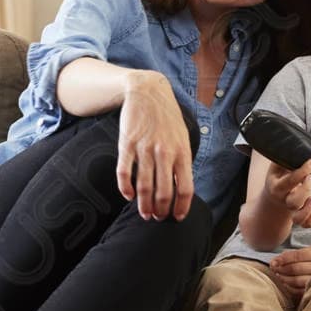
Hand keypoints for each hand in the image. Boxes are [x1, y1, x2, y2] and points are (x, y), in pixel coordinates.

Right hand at [117, 72, 194, 220]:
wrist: (148, 92)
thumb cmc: (167, 118)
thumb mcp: (183, 137)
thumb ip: (182, 160)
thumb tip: (182, 186)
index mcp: (182, 152)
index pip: (186, 187)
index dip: (182, 206)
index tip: (178, 217)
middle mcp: (165, 152)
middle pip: (164, 191)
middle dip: (161, 210)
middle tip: (158, 218)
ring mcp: (145, 148)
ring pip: (144, 186)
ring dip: (144, 204)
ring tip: (145, 214)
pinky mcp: (127, 143)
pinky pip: (124, 171)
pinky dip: (125, 188)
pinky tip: (127, 196)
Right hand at [265, 158, 310, 227]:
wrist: (273, 198)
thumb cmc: (279, 177)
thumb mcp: (277, 166)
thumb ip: (284, 156)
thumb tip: (291, 139)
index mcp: (277, 186)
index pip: (289, 181)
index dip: (301, 171)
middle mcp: (284, 200)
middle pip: (294, 202)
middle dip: (306, 190)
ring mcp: (292, 211)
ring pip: (298, 218)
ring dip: (308, 210)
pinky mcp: (300, 216)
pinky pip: (306, 224)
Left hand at [270, 245, 310, 296]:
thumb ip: (306, 252)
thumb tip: (283, 257)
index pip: (296, 255)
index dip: (282, 259)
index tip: (274, 261)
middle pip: (294, 268)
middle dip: (281, 269)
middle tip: (273, 269)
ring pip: (296, 280)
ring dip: (284, 279)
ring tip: (278, 276)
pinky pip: (302, 290)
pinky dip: (292, 288)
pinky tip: (287, 285)